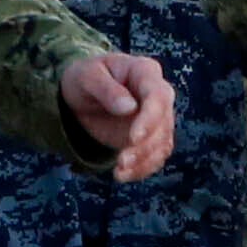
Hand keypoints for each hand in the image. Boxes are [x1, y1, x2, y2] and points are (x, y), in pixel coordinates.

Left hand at [60, 48, 176, 182]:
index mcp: (145, 72)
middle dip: (145, 145)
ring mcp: (158, 117)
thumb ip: (106, 89)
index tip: (133, 138)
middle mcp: (158, 95)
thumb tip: (129, 107)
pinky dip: (142, 168)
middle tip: (121, 161)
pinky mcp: (152, 137)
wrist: (82, 93)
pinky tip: (122, 175)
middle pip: (164, 123)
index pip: (158, 96)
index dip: (149, 119)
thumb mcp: (86, 76)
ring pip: (162, 142)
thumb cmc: (85, 77)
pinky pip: (155, 155)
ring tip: (118, 172)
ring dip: (144, 161)